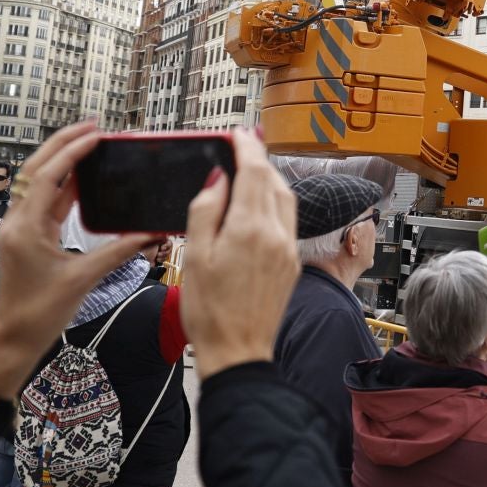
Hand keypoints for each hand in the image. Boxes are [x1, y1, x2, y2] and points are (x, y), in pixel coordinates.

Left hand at [0, 122, 147, 402]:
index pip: (47, 176)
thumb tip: (152, 233)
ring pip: (38, 183)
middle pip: (36, 169)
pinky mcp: (26, 238)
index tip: (97, 135)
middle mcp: (17, 222)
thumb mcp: (84, 279)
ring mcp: (19, 229)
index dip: (72, 151)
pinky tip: (81, 178)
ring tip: (90, 144)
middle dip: (63, 144)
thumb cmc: (42, 313)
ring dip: (62, 161)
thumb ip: (119, 251)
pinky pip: (43, 201)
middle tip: (92, 127)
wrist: (14, 341)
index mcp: (26, 228)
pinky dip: (62, 185)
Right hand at [178, 131, 301, 377]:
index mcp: (250, 229)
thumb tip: (219, 178)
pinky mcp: (291, 263)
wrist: (239, 353)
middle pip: (273, 181)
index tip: (237, 133)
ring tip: (250, 169)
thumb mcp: (194, 257)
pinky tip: (260, 204)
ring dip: (270, 178)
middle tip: (241, 145)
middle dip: (259, 158)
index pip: (254, 171)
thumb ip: (206, 211)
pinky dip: (276, 201)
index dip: (247, 146)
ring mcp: (288, 249)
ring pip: (285, 198)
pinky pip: (288, 220)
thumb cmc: (209, 311)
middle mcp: (276, 235)